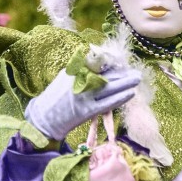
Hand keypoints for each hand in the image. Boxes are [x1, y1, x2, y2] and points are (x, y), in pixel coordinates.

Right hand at [25, 68, 140, 140]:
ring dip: (126, 83)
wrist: (44, 117)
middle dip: (123, 72)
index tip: (122, 62)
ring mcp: (84, 97)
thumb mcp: (66, 77)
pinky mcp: (87, 111)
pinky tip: (130, 93)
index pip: (98, 64)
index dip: (113, 63)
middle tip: (136, 70)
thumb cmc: (55, 96)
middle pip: (106, 74)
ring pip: (110, 88)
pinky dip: (120, 98)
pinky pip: (107, 103)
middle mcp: (79, 82)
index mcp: (74, 71)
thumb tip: (103, 64)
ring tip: (137, 79)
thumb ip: (82, 69)